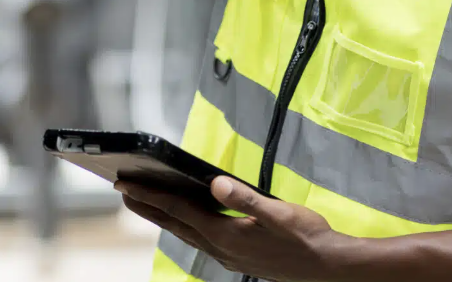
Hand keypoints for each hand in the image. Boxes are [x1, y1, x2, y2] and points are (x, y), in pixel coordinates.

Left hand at [117, 176, 343, 281]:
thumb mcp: (277, 213)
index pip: (180, 211)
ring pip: (186, 234)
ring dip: (164, 217)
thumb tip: (215, 182)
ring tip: (147, 204)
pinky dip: (186, 226)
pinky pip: (201, 239)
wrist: (327, 268)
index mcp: (225, 235)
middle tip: (123, 192)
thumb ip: (245, 197)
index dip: (151, 196)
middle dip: (148, 207)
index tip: (127, 185)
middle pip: (175, 225)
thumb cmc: (305, 238)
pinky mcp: (238, 257)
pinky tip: (188, 221)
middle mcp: (221, 248)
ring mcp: (229, 256)